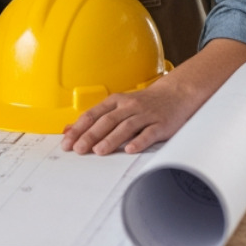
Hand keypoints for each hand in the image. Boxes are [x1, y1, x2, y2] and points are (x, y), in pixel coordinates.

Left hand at [63, 39, 245, 154]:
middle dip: (91, 135)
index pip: (93, 114)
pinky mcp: (162, 124)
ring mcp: (146, 115)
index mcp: (117, 101)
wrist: (178, 93)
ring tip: (99, 151)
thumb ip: (97, 117)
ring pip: (126, 126)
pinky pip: (149, 132)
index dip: (79, 128)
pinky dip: (139, 141)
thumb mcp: (120, 105)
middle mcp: (129, 106)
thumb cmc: (145, 103)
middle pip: (107, 121)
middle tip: (78, 149)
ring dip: (111, 139)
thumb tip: (70, 129)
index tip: (67, 141)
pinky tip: (130, 149)